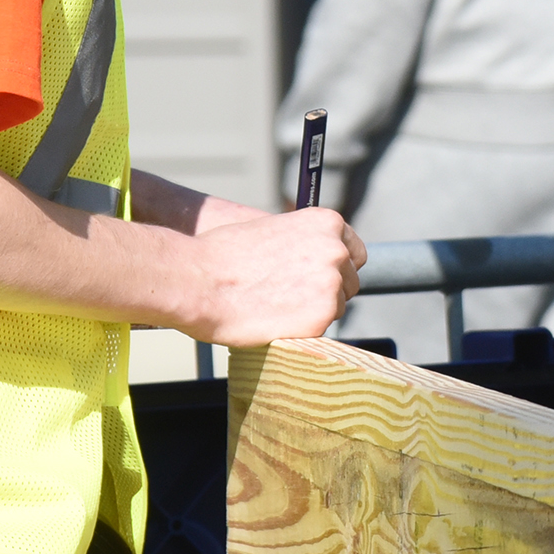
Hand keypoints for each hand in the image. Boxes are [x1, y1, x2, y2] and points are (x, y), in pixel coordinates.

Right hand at [177, 207, 363, 345]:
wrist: (199, 279)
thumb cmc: (223, 255)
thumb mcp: (272, 230)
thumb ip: (302, 243)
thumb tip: (311, 263)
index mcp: (326, 223)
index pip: (354, 252)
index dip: (337, 267)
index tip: (321, 277)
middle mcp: (336, 250)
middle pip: (349, 281)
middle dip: (328, 291)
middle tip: (294, 298)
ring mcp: (331, 284)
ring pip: (336, 307)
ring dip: (314, 312)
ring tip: (277, 308)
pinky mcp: (321, 317)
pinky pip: (322, 330)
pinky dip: (303, 331)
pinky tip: (276, 321)